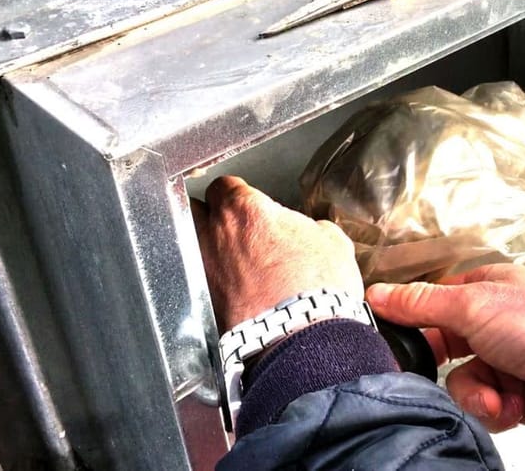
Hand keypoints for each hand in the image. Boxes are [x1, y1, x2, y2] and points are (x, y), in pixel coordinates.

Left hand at [192, 176, 363, 332]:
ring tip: (232, 254)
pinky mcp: (206, 301)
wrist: (303, 337)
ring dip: (208, 245)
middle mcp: (216, 236)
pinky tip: (236, 285)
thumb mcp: (333, 242)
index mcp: (245, 211)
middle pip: (194, 209)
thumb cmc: (317, 288)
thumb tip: (314, 232)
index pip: (226, 186)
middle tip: (233, 222)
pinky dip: (214, 278)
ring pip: (191, 244)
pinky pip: (202, 278)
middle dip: (210, 212)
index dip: (239, 192)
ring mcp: (205, 270)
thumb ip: (314, 228)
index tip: (249, 200)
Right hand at [366, 264, 524, 432]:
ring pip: (459, 383)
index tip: (392, 337)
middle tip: (436, 371)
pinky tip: (512, 403)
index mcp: (484, 289)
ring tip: (496, 393)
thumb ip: (422, 304)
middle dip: (443, 365)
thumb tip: (379, 293)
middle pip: (442, 347)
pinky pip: (481, 405)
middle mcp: (492, 323)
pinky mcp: (512, 394)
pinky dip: (494, 408)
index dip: (412, 320)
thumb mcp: (473, 305)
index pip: (432, 302)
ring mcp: (503, 359)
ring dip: (475, 393)